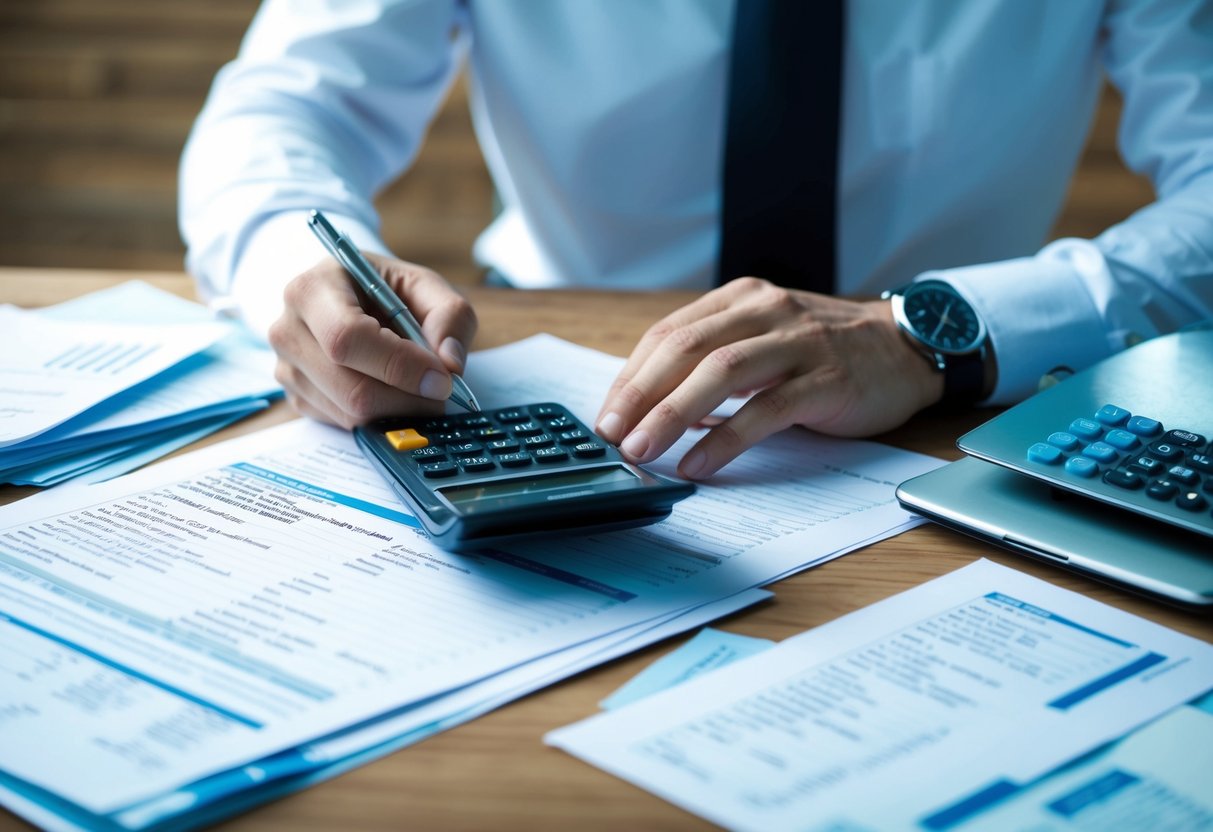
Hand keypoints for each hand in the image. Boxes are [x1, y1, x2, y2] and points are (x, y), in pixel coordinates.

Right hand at [267, 253, 476, 427]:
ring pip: (350, 413)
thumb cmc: (383, 288)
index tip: (442, 379)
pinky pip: (344, 424)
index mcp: (313, 288)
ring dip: (398, 411)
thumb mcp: (422, 284)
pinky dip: (380, 416)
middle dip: (407, 398)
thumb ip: (448, 315)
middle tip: (441, 393)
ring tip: (421, 390)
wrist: (346, 297)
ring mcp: (286, 368)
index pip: (348, 338)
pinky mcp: (297, 397)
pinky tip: (392, 392)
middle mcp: (288, 329)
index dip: (399, 365)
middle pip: (350, 387)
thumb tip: (450, 364)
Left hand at [594, 277, 943, 479]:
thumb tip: (650, 409)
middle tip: (611, 436)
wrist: (905, 349)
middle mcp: (766, 312)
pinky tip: (700, 463)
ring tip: (644, 452)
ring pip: (722, 372)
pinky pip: (767, 409)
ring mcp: (799, 342)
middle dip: (640, 395)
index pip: (669, 334)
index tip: (605, 417)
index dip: (631, 377)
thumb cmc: (823, 353)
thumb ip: (713, 362)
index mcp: (741, 300)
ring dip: (673, 414)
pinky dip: (727, 438)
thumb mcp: (762, 340)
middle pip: (686, 348)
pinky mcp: (827, 378)